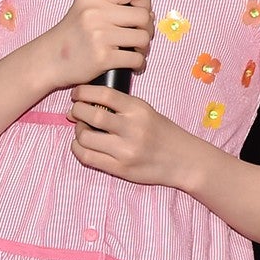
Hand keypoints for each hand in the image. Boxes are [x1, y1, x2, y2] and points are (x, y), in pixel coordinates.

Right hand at [34, 0, 152, 90]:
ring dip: (144, 47)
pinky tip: (134, 65)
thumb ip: (113, 6)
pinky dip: (139, 64)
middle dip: (147, 28)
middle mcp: (95, 13)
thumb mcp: (86, 9)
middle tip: (141, 37)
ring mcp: (99, 35)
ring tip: (137, 51)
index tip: (141, 14)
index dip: (144, 2)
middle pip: (143, 15)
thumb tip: (150, 14)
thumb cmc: (72, 35)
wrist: (48, 60)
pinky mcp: (102, 57)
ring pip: (142, 38)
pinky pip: (136, 58)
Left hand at [67, 84, 199, 187]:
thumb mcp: (147, 112)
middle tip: (75, 112)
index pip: (105, 94)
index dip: (84, 92)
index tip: (77, 94)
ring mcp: (125, 150)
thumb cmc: (164, 133)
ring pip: (85, 137)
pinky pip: (88, 157)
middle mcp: (132, 128)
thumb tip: (89, 103)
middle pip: (92, 115)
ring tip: (82, 130)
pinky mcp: (120, 168)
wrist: (183, 160)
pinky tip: (81, 145)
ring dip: (77, 131)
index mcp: (139, 109)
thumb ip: (122, 108)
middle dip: (77, 111)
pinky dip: (78, 149)